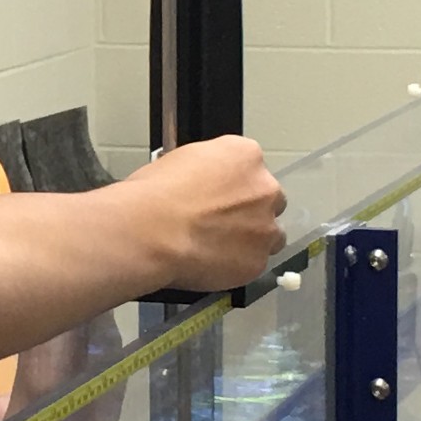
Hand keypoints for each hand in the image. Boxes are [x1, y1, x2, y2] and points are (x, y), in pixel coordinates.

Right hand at [123, 136, 285, 290]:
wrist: (151, 231)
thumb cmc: (155, 196)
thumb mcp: (181, 160)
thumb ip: (209, 168)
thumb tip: (206, 182)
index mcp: (245, 155)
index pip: (252, 168)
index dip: (234, 184)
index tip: (220, 194)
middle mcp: (264, 188)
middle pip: (269, 201)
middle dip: (249, 211)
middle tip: (219, 221)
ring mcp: (265, 227)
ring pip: (269, 235)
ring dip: (250, 239)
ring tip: (215, 246)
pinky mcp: (257, 261)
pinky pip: (254, 263)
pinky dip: (237, 265)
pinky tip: (210, 262)